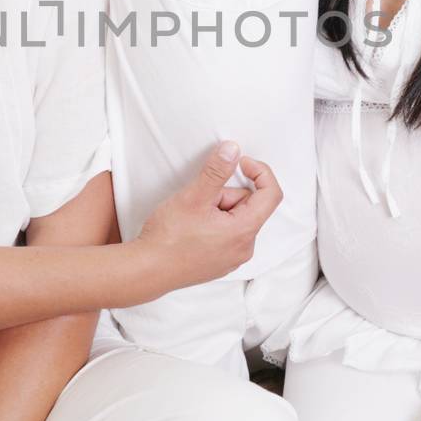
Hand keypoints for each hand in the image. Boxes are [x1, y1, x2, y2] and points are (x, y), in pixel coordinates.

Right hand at [135, 141, 281, 290]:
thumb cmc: (169, 238)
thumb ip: (217, 171)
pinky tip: (192, 229)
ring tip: (193, 217)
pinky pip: (227, 234)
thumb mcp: (194, 196)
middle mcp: (244, 248)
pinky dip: (214, 224)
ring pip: (236, 219)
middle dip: (226, 195)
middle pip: (249, 206)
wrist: (148, 270)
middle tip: (200, 200)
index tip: (241, 163)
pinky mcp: (221, 262)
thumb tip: (233, 150)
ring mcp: (233, 258)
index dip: (260, 172)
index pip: (271, 194)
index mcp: (244, 231)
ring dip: (218, 209)